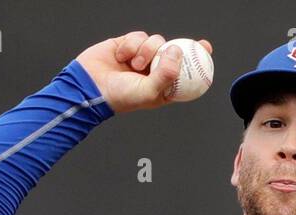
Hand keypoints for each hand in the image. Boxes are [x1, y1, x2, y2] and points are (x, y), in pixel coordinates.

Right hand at [76, 32, 212, 114]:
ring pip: (156, 41)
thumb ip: (166, 74)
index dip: (196, 59)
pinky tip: (122, 56)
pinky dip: (132, 44)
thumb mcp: (149, 92)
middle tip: (179, 47)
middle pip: (173, 51)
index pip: (184, 71)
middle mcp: (153, 70)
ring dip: (146, 50)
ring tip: (134, 64)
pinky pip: (139, 36)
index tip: (206, 48)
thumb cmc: (119, 97)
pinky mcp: (128, 45)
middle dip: (176, 48)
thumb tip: (177, 51)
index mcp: (162, 85)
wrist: (89, 87)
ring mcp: (141, 57)